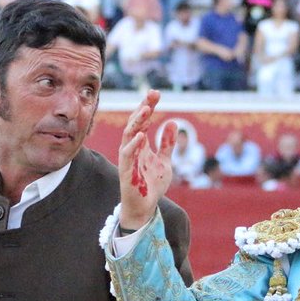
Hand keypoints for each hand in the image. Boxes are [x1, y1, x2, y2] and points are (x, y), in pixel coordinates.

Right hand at [117, 90, 176, 230]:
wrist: (145, 207)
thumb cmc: (151, 184)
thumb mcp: (164, 161)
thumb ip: (167, 144)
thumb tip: (172, 122)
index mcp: (140, 144)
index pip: (142, 121)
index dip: (148, 106)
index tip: (156, 93)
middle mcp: (132, 148)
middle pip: (135, 123)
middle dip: (143, 108)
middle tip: (152, 94)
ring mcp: (128, 159)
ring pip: (129, 136)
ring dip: (137, 122)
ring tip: (147, 109)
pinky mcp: (126, 171)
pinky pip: (127, 156)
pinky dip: (133, 145)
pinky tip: (141, 136)